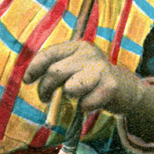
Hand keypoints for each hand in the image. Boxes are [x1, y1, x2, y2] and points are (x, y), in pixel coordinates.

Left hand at [24, 41, 153, 140]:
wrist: (127, 89)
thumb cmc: (92, 80)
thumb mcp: (74, 67)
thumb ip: (55, 69)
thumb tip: (28, 78)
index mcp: (77, 46)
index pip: (49, 54)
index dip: (34, 68)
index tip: (27, 80)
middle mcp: (89, 53)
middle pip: (55, 72)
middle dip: (45, 88)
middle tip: (44, 98)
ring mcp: (101, 69)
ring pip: (70, 88)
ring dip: (67, 96)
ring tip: (73, 97)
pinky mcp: (110, 87)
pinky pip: (85, 103)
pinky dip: (84, 107)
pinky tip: (90, 102)